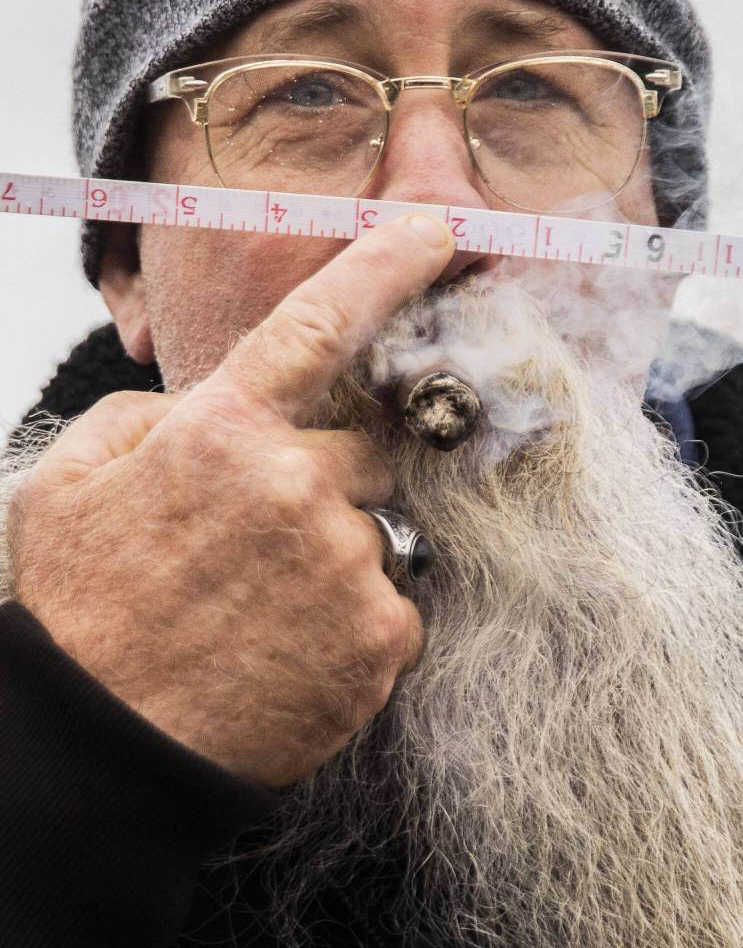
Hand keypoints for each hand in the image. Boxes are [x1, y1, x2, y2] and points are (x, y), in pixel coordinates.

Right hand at [8, 213, 454, 785]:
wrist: (102, 745)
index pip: (320, 322)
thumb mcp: (71, 482)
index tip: (434, 233)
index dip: (384, 267)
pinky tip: (293, 648)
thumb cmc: (82, 609)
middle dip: (330, 482)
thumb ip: (149, 418)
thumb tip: (206, 407)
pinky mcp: (379, 636)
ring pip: (378, 529)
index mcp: (222, 430)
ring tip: (266, 607)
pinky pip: (395, 599)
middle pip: (366, 451)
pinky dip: (356, 618)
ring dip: (337, 555)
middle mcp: (296, 483)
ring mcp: (345, 562)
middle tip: (264, 542)